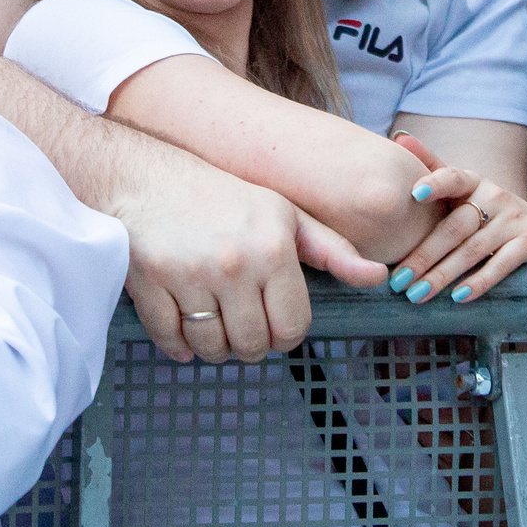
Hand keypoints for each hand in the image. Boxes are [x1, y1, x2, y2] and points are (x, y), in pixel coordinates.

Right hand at [108, 153, 384, 366]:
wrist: (146, 177)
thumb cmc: (221, 197)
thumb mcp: (284, 215)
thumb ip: (332, 250)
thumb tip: (380, 278)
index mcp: (273, 247)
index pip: (293, 328)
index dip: (284, 335)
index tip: (272, 322)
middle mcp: (235, 263)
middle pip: (253, 346)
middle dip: (250, 345)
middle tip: (241, 324)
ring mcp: (189, 275)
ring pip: (212, 349)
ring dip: (213, 348)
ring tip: (212, 322)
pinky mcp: (150, 284)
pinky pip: (171, 342)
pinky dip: (178, 346)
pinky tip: (183, 326)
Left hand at [383, 135, 526, 305]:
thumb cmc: (485, 209)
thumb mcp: (462, 188)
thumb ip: (433, 167)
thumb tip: (400, 138)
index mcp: (474, 180)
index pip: (453, 176)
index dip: (435, 182)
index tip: (413, 193)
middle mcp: (495, 195)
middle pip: (455, 226)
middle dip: (424, 255)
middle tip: (398, 280)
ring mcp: (514, 218)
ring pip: (473, 249)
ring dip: (443, 275)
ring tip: (417, 294)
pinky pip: (502, 264)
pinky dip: (480, 281)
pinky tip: (458, 297)